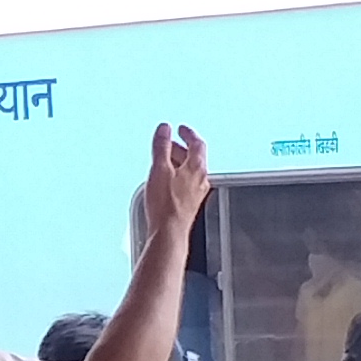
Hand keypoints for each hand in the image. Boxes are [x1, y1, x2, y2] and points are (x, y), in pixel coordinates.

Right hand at [136, 123, 208, 237]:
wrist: (169, 232)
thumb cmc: (167, 204)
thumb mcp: (160, 168)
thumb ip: (162, 146)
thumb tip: (164, 129)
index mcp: (197, 167)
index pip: (197, 144)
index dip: (189, 133)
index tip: (182, 128)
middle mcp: (200, 179)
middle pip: (194, 157)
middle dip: (181, 148)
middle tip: (168, 143)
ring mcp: (196, 193)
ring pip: (190, 171)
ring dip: (178, 163)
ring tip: (164, 161)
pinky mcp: (190, 204)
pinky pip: (186, 184)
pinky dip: (177, 176)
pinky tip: (166, 182)